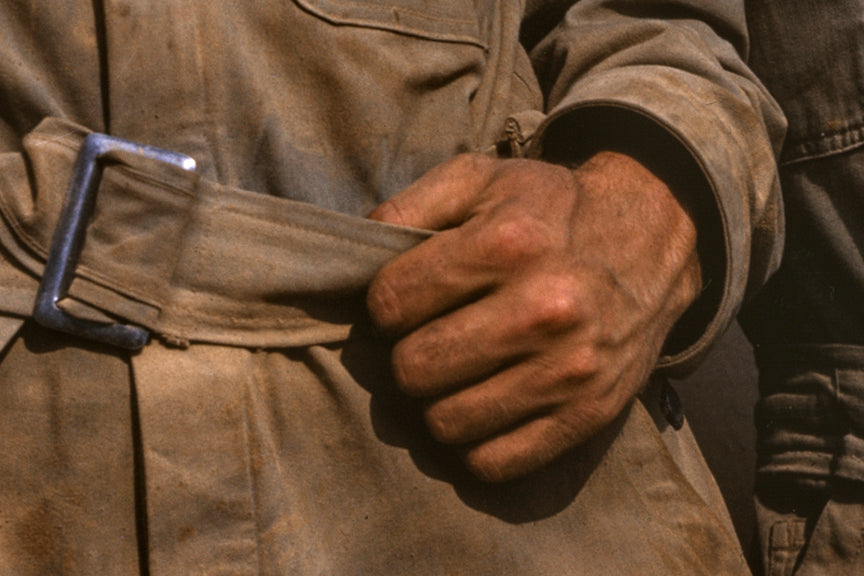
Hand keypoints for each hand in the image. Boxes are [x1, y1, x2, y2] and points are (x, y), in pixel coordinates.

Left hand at [367, 152, 700, 481]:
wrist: (650, 239)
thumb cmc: (549, 210)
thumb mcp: (481, 179)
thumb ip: (408, 205)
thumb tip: (356, 252)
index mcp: (508, 243)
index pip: (391, 303)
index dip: (385, 303)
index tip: (407, 300)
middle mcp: (543, 309)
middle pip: (414, 368)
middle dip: (408, 353)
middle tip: (430, 337)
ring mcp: (570, 369)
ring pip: (447, 423)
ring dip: (437, 400)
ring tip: (457, 372)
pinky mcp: (589, 414)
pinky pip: (496, 462)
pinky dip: (475, 443)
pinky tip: (483, 405)